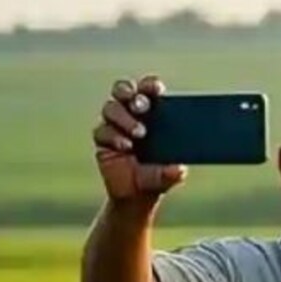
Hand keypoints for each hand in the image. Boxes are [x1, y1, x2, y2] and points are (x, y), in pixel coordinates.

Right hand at [93, 74, 187, 202]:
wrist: (137, 196)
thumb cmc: (157, 176)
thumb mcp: (170, 175)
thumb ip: (173, 171)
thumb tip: (178, 170)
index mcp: (151, 112)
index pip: (147, 89)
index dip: (150, 85)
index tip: (157, 90)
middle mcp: (130, 113)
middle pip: (122, 89)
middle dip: (130, 93)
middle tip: (141, 107)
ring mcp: (114, 124)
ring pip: (111, 107)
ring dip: (124, 117)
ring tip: (139, 133)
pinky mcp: (103, 139)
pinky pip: (102, 130)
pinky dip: (114, 136)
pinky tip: (126, 146)